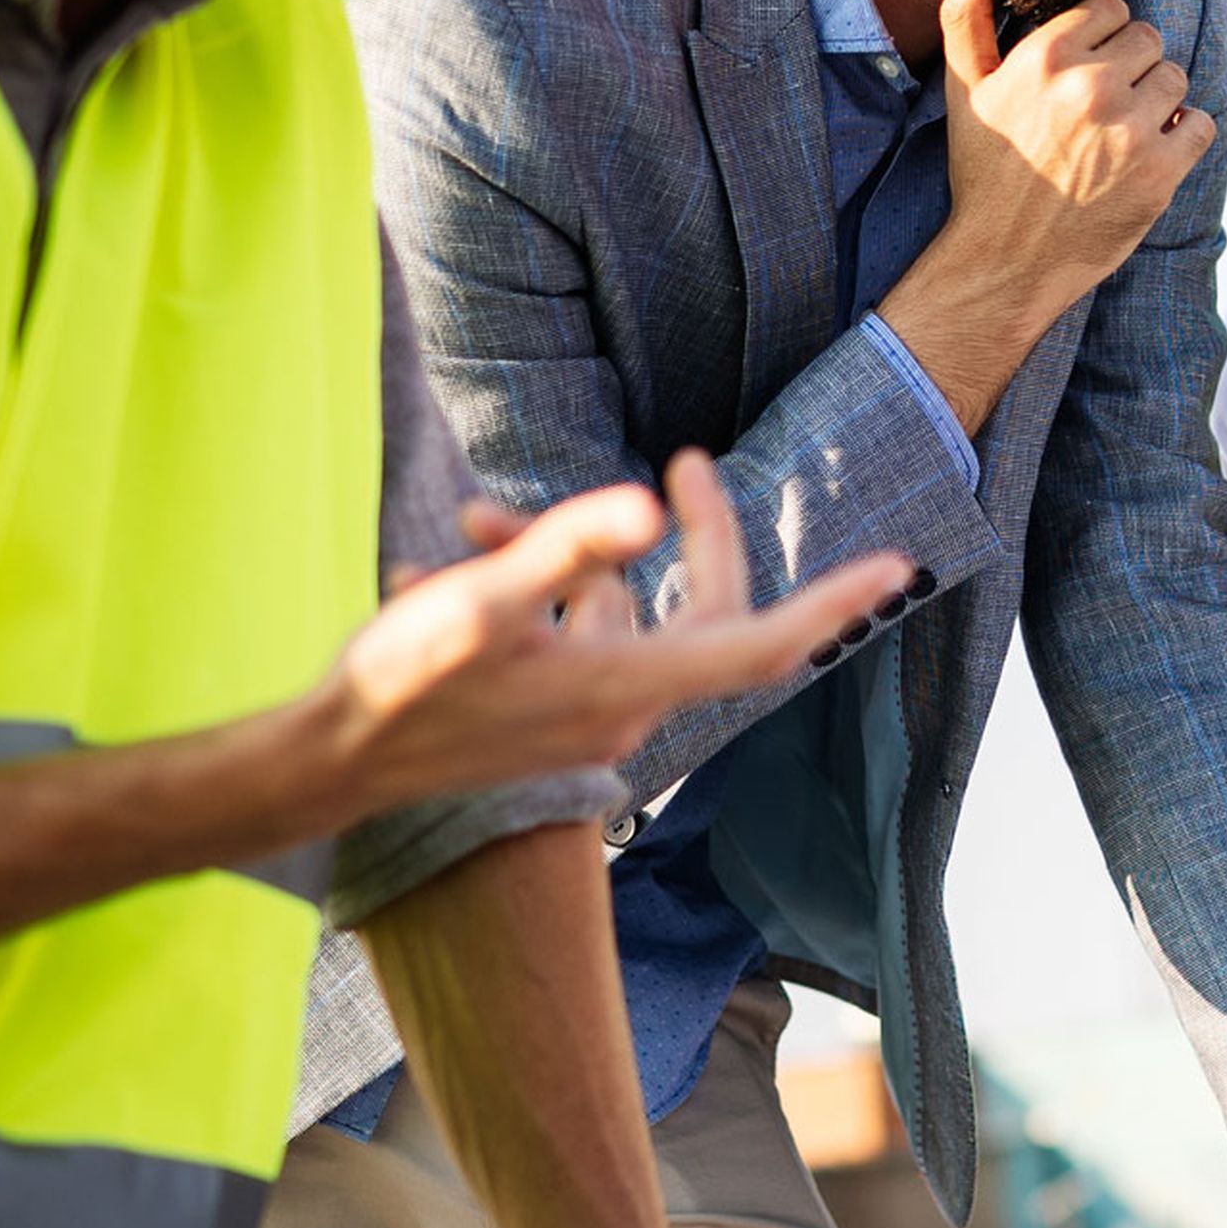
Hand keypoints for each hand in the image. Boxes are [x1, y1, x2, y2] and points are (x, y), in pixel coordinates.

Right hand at [319, 447, 909, 816]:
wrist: (327, 768)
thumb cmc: (400, 685)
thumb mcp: (478, 602)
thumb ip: (565, 548)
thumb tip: (650, 505)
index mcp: (628, 684)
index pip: (762, 642)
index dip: (832, 600)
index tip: (899, 564)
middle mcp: (625, 706)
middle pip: (705, 611)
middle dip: (701, 533)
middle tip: (691, 459)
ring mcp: (590, 713)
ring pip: (616, 610)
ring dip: (564, 553)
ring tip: (474, 515)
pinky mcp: (552, 710)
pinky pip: (571, 631)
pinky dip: (533, 586)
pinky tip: (456, 551)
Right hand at [932, 0, 1211, 318]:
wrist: (1004, 261)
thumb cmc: (984, 172)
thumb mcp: (964, 90)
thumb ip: (967, 16)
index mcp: (1046, 55)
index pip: (1112, 8)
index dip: (1102, 37)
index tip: (1087, 68)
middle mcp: (1091, 85)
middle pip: (1148, 38)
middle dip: (1132, 66)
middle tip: (1104, 106)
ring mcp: (1130, 129)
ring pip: (1176, 77)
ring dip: (1158, 100)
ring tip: (1125, 131)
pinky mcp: (1160, 172)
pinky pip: (1201, 125)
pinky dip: (1186, 136)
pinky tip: (1152, 152)